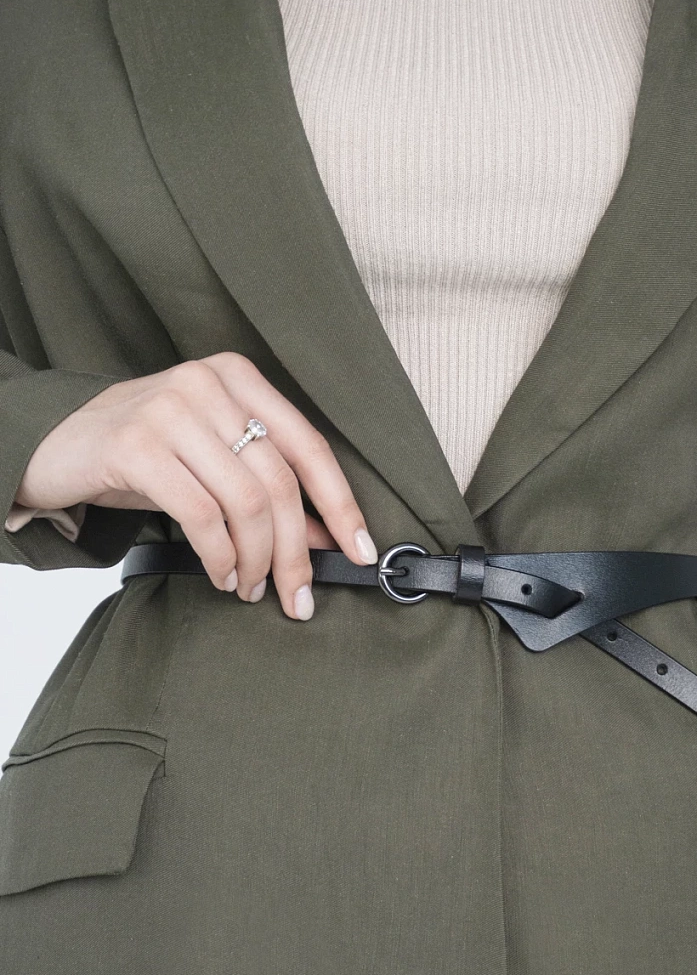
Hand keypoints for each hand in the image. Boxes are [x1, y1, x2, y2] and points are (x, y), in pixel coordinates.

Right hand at [14, 352, 378, 618]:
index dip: (341, 505)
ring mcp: (169, 410)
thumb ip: (266, 486)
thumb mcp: (211, 459)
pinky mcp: (135, 446)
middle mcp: (207, 384)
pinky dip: (220, 557)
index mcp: (238, 377)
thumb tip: (325, 539)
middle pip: (280, 482)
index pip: (309, 446)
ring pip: (245, 502)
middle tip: (298, 597)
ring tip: (251, 587)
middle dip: (296, 552)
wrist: (55, 444)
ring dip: (257, 560)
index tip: (362, 552)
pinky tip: (222, 575)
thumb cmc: (144, 455)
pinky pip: (200, 515)